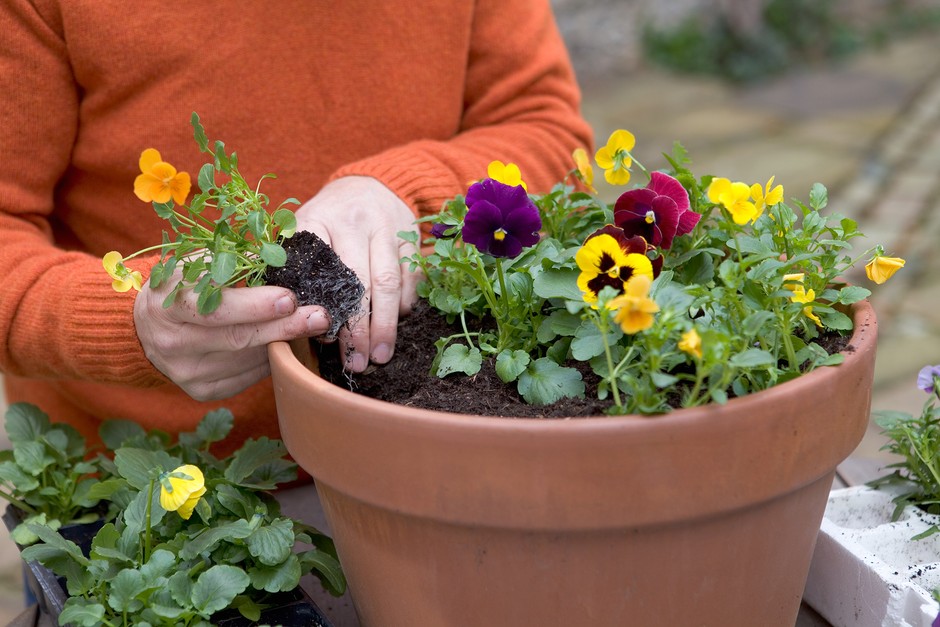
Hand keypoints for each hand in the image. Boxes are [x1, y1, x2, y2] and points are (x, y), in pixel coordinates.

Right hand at [134, 280, 329, 400]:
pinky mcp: (202, 391)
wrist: (145, 327)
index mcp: (167, 305)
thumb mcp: (195, 264)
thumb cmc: (181, 285)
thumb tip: (280, 256)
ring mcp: (187, 372)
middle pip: (236, 338)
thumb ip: (232, 261)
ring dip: (282, 342)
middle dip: (283, 326)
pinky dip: (270, 358)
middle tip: (319, 316)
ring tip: (309, 325)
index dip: (253, 305)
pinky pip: (248, 376)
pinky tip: (283, 342)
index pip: (214, 308)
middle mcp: (172, 344)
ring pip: (247, 360)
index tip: (288, 298)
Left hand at [295, 176, 420, 371]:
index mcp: (317, 219)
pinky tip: (396, 327)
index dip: (323, 306)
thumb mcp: (301, 227)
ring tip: (380, 356)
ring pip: (388, 282)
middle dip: (358, 327)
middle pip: (357, 281)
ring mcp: (386, 228)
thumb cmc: (329, 217)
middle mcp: (353, 221)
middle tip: (356, 361)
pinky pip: (411, 278)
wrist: (371, 184)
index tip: (322, 338)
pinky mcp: (410, 238)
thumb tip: (264, 293)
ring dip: (385, 324)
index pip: (318, 267)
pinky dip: (403, 305)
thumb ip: (287, 259)